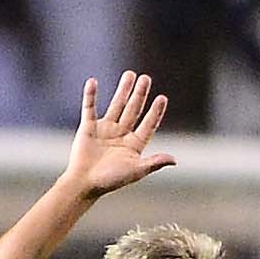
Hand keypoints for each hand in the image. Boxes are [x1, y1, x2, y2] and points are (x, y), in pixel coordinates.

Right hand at [62, 72, 173, 199]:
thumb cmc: (111, 181)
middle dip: (140, 94)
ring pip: (116, 105)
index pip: (148, 125)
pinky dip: (90, 95)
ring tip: (130, 74)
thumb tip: (174, 160)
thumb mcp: (136, 171)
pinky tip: (93, 82)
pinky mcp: (88, 127)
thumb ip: (154, 163)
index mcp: (134, 145)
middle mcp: (121, 134)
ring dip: (123, 90)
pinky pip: (89, 108)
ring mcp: (105, 129)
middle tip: (146, 78)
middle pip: (133, 110)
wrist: (85, 183)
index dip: (156, 112)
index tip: (162, 98)